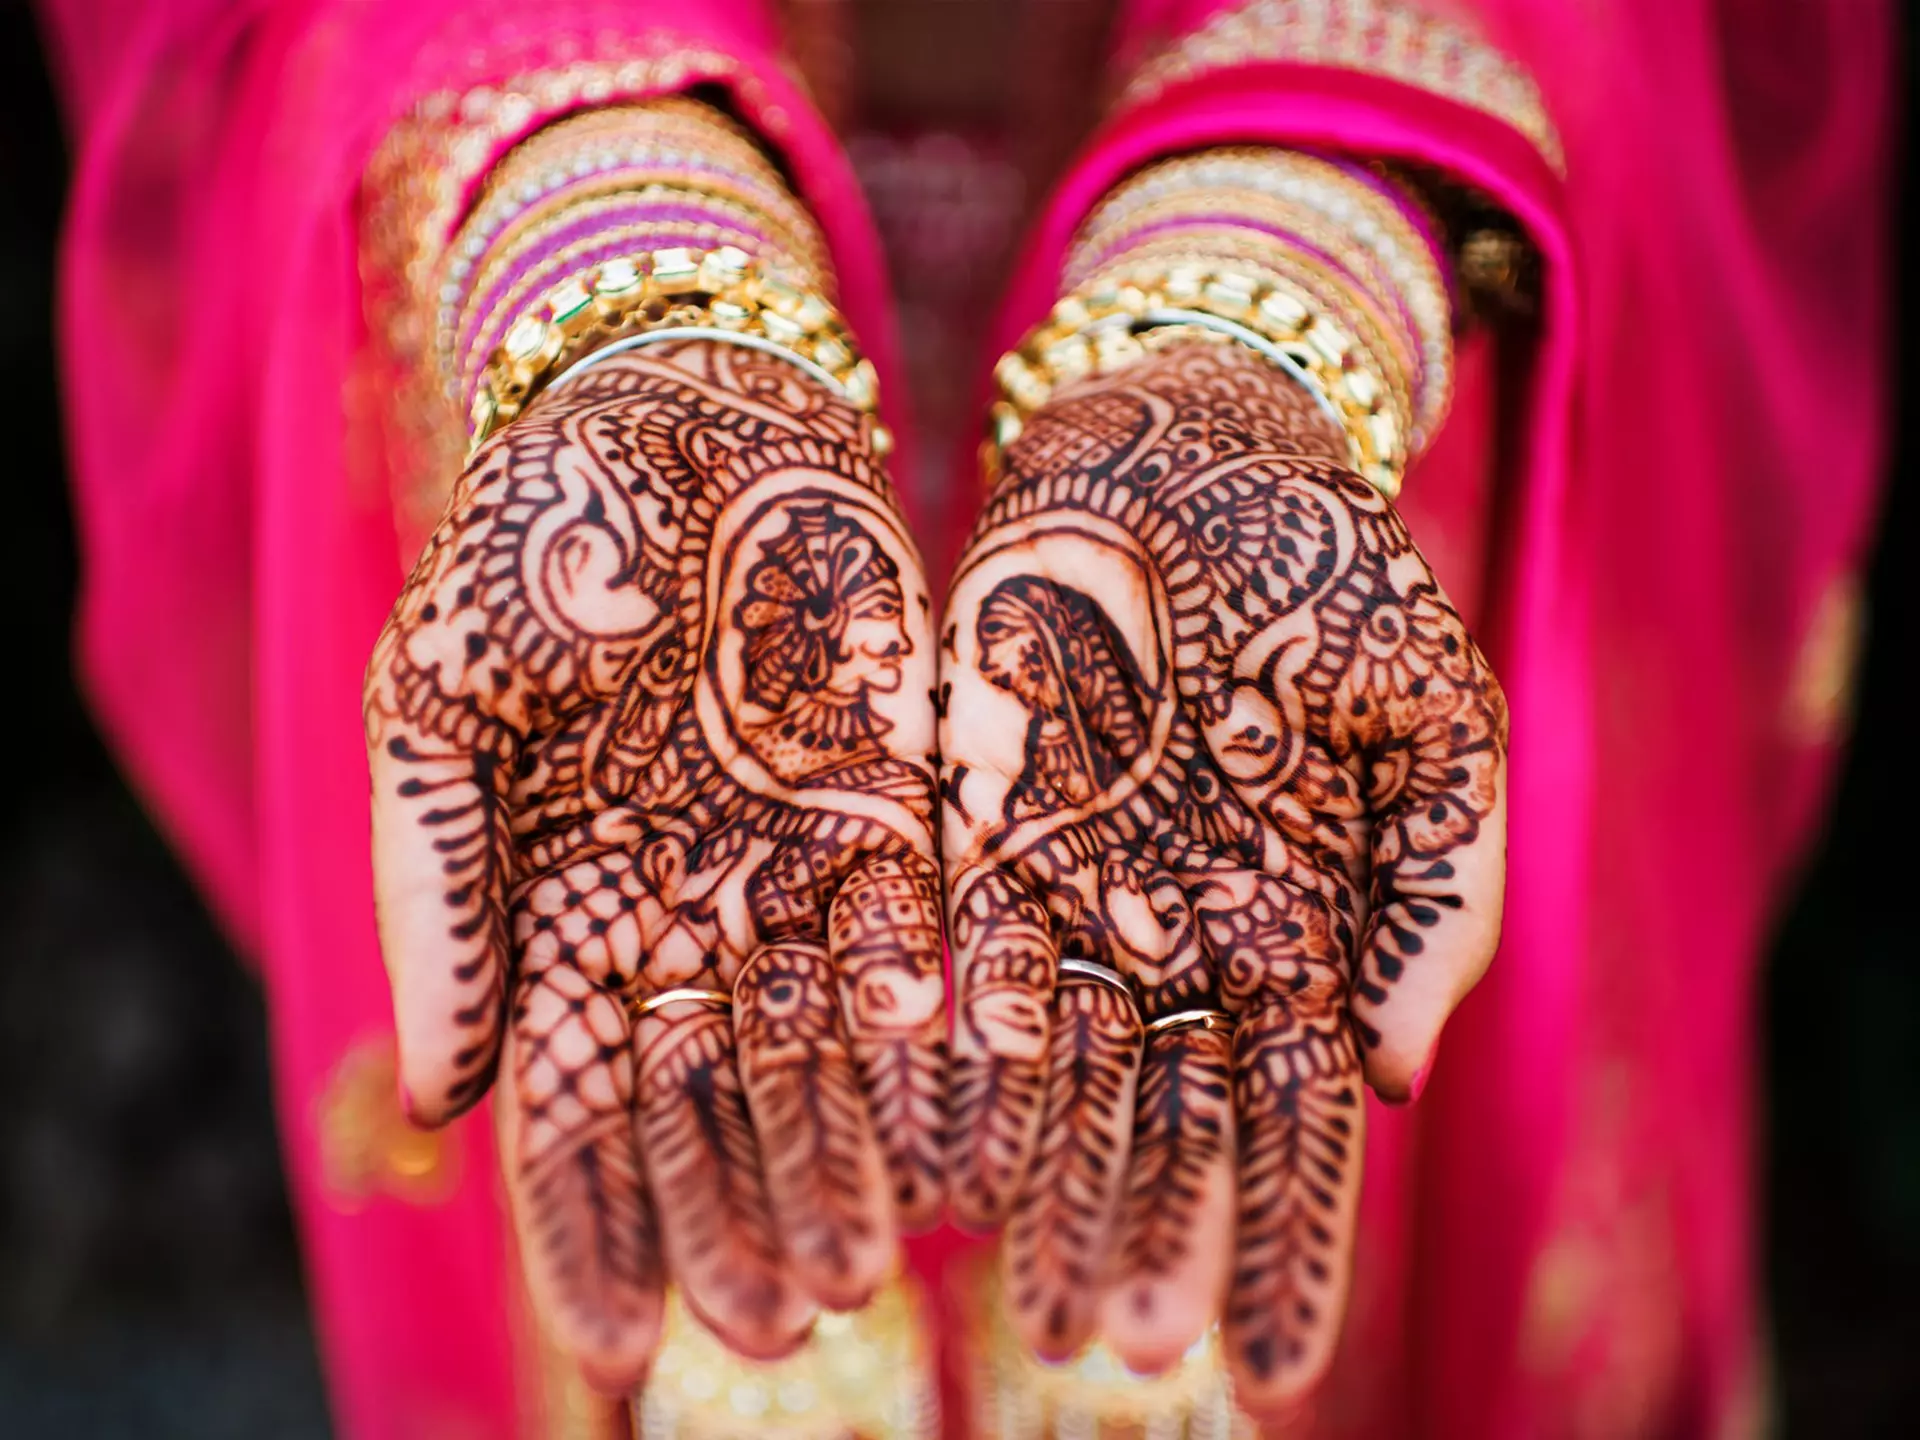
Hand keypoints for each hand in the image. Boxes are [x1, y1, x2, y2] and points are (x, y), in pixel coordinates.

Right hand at [364, 342, 944, 1389]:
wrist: (681, 404)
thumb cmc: (538, 537)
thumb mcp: (443, 699)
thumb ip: (439, 891)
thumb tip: (440, 1098)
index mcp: (562, 896)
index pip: (572, 1095)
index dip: (592, 1222)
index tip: (628, 1337)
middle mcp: (682, 902)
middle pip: (705, 1100)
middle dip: (731, 1218)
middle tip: (772, 1331)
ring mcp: (791, 856)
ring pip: (816, 1044)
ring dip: (836, 1156)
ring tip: (863, 1271)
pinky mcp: (894, 796)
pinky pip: (918, 932)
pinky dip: (930, 1027)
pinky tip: (955, 1121)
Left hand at [938, 341, 1506, 1404]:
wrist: (1189, 440)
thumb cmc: (1328, 566)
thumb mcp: (1430, 708)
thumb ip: (1437, 887)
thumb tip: (1386, 1076)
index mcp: (1296, 916)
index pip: (1295, 1114)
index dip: (1287, 1239)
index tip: (1273, 1366)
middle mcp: (1177, 925)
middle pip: (1163, 1113)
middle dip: (1146, 1233)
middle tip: (1118, 1350)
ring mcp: (1070, 878)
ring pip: (1054, 1064)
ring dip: (1044, 1183)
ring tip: (1025, 1302)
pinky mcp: (969, 815)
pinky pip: (953, 952)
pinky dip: (945, 1053)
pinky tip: (928, 1152)